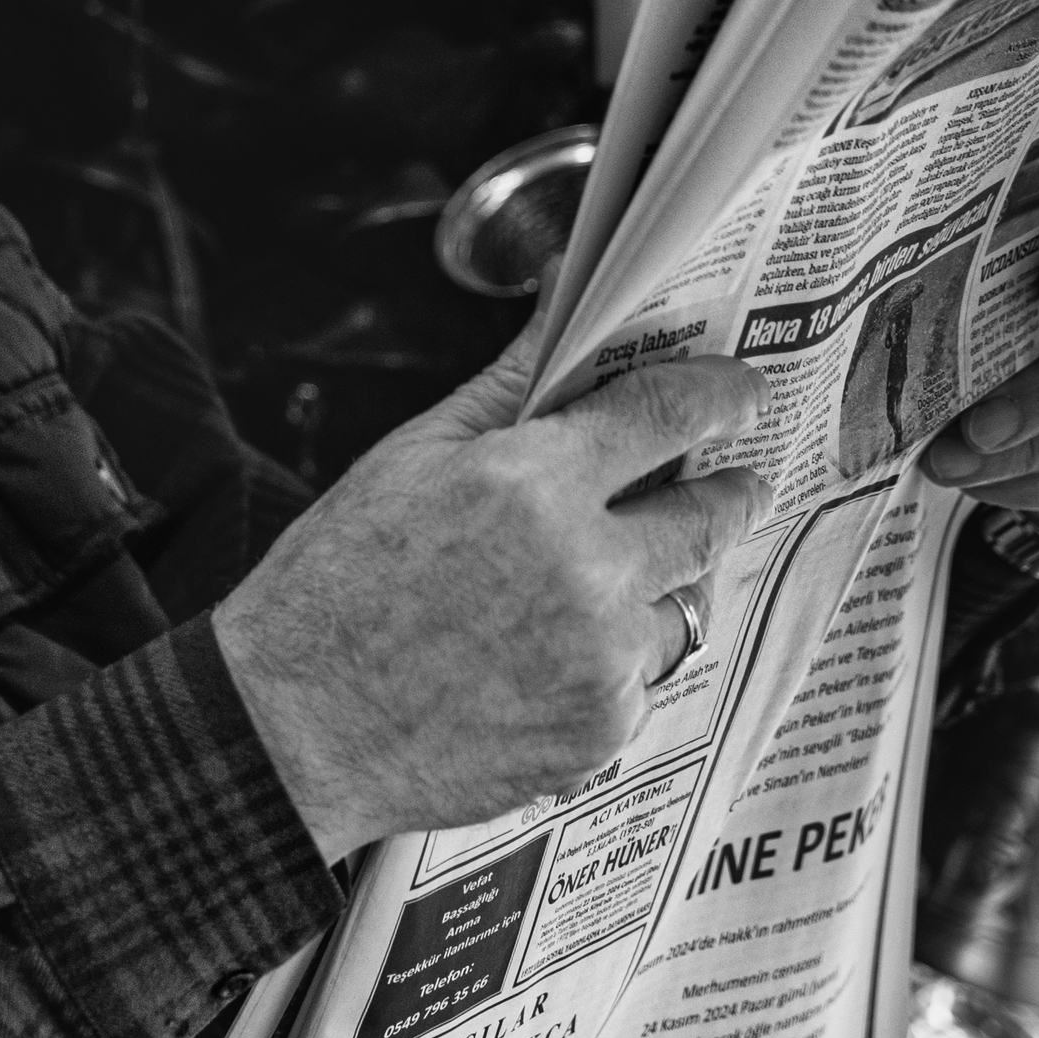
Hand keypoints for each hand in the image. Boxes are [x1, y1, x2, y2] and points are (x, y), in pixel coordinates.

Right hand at [213, 338, 766, 861]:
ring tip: (585, 594)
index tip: (741, 392)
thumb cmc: (338, 581)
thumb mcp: (410, 459)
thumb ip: (507, 387)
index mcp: (536, 482)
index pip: (670, 413)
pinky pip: (639, 680)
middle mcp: (588, 569)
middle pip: (714, 513)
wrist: (297, 731)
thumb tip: (564, 306)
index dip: (721, 394)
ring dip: (653, 589)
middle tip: (734, 483)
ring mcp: (602, 659)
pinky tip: (540, 664)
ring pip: (678, 604)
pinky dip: (609, 665)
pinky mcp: (601, 732)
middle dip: (732, 490)